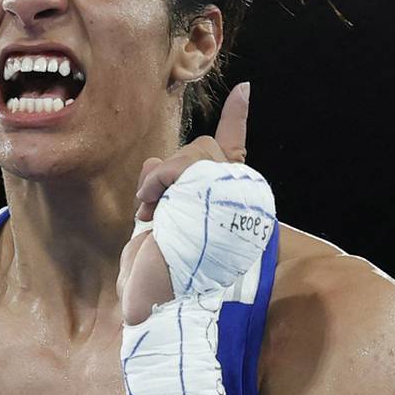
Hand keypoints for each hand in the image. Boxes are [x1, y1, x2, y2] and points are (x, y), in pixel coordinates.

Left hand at [120, 83, 251, 325]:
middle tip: (148, 210)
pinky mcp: (219, 193)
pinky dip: (163, 178)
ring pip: (193, 153)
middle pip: (201, 150)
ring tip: (152, 214)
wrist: (161, 304)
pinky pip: (196, 157)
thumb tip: (152, 160)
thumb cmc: (157, 281)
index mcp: (220, 207)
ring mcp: (229, 194)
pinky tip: (156, 205)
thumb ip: (160, 193)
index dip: (238, 120)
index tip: (246, 90)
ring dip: (162, 179)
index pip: (232, 152)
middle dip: (166, 173)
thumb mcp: (153, 229)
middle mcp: (231, 199)